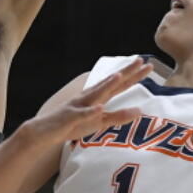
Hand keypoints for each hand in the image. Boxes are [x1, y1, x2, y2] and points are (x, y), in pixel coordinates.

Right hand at [28, 58, 150, 145]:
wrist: (45, 131)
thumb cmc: (74, 125)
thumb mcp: (100, 123)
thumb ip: (119, 116)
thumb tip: (140, 111)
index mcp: (98, 98)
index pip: (119, 85)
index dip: (133, 75)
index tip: (147, 65)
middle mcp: (90, 97)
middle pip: (111, 83)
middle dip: (126, 72)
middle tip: (142, 61)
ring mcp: (80, 106)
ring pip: (95, 94)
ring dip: (107, 85)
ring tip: (119, 76)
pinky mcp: (70, 117)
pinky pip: (82, 115)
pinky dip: (90, 111)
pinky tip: (99, 108)